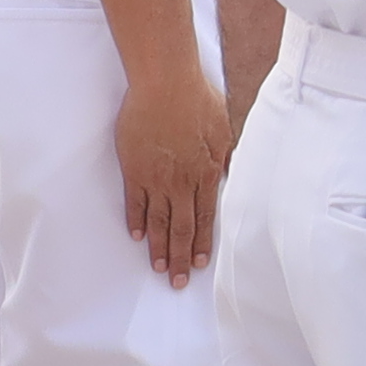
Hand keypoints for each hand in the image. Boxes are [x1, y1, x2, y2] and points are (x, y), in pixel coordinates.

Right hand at [115, 56, 229, 287]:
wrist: (166, 83)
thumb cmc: (197, 98)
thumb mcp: (225, 127)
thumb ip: (227, 155)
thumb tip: (231, 173)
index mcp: (207, 172)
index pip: (206, 217)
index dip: (201, 243)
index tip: (199, 263)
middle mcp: (182, 181)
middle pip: (181, 228)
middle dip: (180, 257)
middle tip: (178, 282)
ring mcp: (156, 178)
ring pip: (158, 222)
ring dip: (158, 248)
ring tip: (158, 268)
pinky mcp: (134, 169)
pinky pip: (134, 202)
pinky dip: (135, 221)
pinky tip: (136, 237)